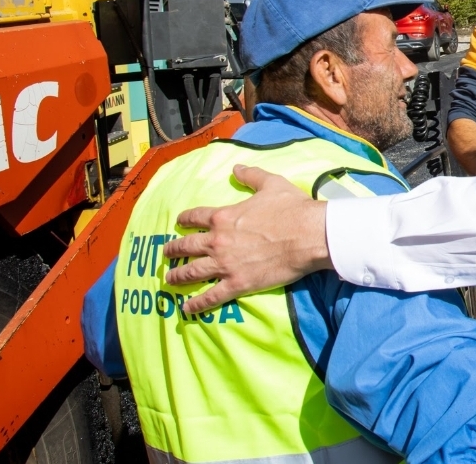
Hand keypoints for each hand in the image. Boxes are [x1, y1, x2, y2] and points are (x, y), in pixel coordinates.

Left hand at [162, 165, 331, 312]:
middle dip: (174, 250)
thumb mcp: (271, 184)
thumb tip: (237, 167)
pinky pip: (211, 296)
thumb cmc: (292, 208)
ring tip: (169, 279)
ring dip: (178, 276)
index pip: (195, 217)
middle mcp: (218, 240)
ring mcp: (226, 264)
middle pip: (187, 246)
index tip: (179, 222)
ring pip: (192, 272)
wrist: (309, 235)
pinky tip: (186, 308)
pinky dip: (197, 304)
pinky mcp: (238, 283)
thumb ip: (251, 176)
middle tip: (166, 253)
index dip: (184, 219)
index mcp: (224, 216)